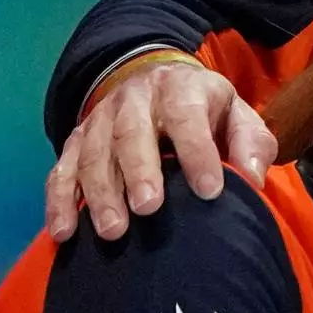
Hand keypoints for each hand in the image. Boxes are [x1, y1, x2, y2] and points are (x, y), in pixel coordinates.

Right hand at [46, 59, 276, 242]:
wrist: (156, 81)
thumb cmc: (205, 111)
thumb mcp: (237, 115)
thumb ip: (251, 143)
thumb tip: (253, 177)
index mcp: (180, 89)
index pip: (188, 117)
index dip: (198, 152)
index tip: (210, 191)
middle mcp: (135, 99)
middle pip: (131, 133)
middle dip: (139, 172)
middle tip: (149, 208)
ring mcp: (101, 119)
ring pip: (94, 154)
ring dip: (100, 193)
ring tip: (113, 231)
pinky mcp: (78, 141)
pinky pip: (62, 170)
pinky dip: (60, 201)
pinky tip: (64, 231)